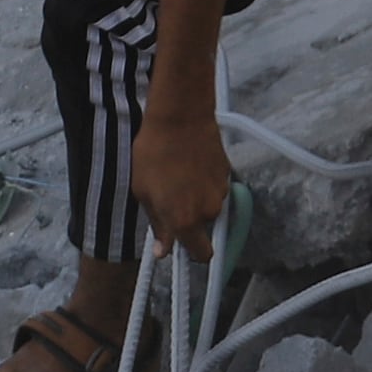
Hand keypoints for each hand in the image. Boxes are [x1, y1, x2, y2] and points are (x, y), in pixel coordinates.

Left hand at [130, 107, 231, 259]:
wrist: (180, 116)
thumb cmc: (153, 153)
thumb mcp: (143, 191)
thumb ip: (157, 224)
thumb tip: (163, 251)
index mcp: (185, 221)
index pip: (202, 255)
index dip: (191, 251)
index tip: (179, 241)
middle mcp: (208, 211)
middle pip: (203, 228)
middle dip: (190, 219)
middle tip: (170, 198)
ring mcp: (221, 192)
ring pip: (209, 206)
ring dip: (196, 198)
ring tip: (178, 175)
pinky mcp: (228, 173)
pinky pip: (215, 187)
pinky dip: (204, 181)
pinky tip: (190, 163)